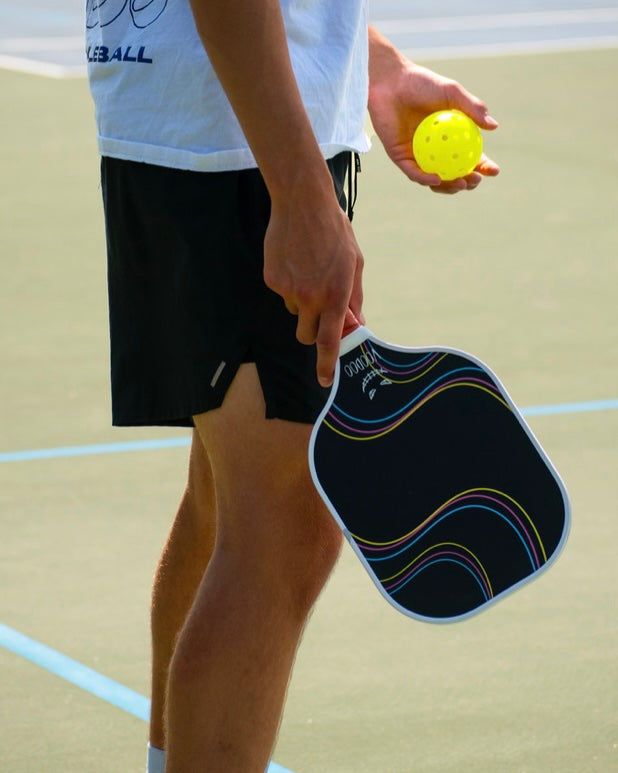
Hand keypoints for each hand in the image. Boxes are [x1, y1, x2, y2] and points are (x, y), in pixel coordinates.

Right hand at [263, 176, 364, 386]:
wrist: (302, 203)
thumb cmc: (335, 232)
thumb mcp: (354, 264)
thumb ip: (354, 298)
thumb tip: (355, 324)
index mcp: (336, 295)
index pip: (329, 341)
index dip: (326, 364)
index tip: (324, 380)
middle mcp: (311, 297)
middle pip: (307, 335)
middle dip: (313, 329)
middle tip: (318, 308)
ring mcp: (288, 289)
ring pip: (295, 312)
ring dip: (302, 301)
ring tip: (308, 269)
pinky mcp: (272, 279)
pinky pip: (282, 293)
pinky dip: (288, 283)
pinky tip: (295, 261)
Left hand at [368, 29, 499, 193]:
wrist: (391, 82)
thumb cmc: (422, 83)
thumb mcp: (451, 92)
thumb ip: (472, 108)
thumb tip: (494, 126)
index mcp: (452, 137)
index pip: (471, 157)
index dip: (484, 167)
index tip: (494, 170)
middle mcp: (436, 150)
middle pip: (455, 174)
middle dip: (468, 182)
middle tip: (475, 180)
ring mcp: (418, 156)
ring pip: (435, 180)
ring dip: (449, 187)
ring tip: (460, 183)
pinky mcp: (401, 158)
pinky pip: (414, 173)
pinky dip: (425, 179)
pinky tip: (436, 178)